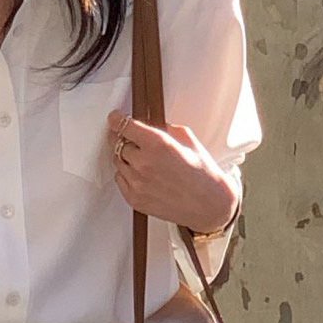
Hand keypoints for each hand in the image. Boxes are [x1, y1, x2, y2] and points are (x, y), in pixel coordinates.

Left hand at [105, 110, 237, 233]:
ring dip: (125, 158)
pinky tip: (141, 174)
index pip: (124, 126)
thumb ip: (163, 128)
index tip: (114, 118)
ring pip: (118, 162)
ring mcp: (137, 183)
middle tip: (134, 141)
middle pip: (118, 144)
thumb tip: (149, 125)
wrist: (208, 204)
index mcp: (157, 144)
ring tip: (143, 160)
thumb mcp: (187, 138)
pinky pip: (120, 180)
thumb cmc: (202, 174)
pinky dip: (126, 174)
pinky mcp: (134, 199)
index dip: (117, 119)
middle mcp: (144, 163)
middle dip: (125, 140)